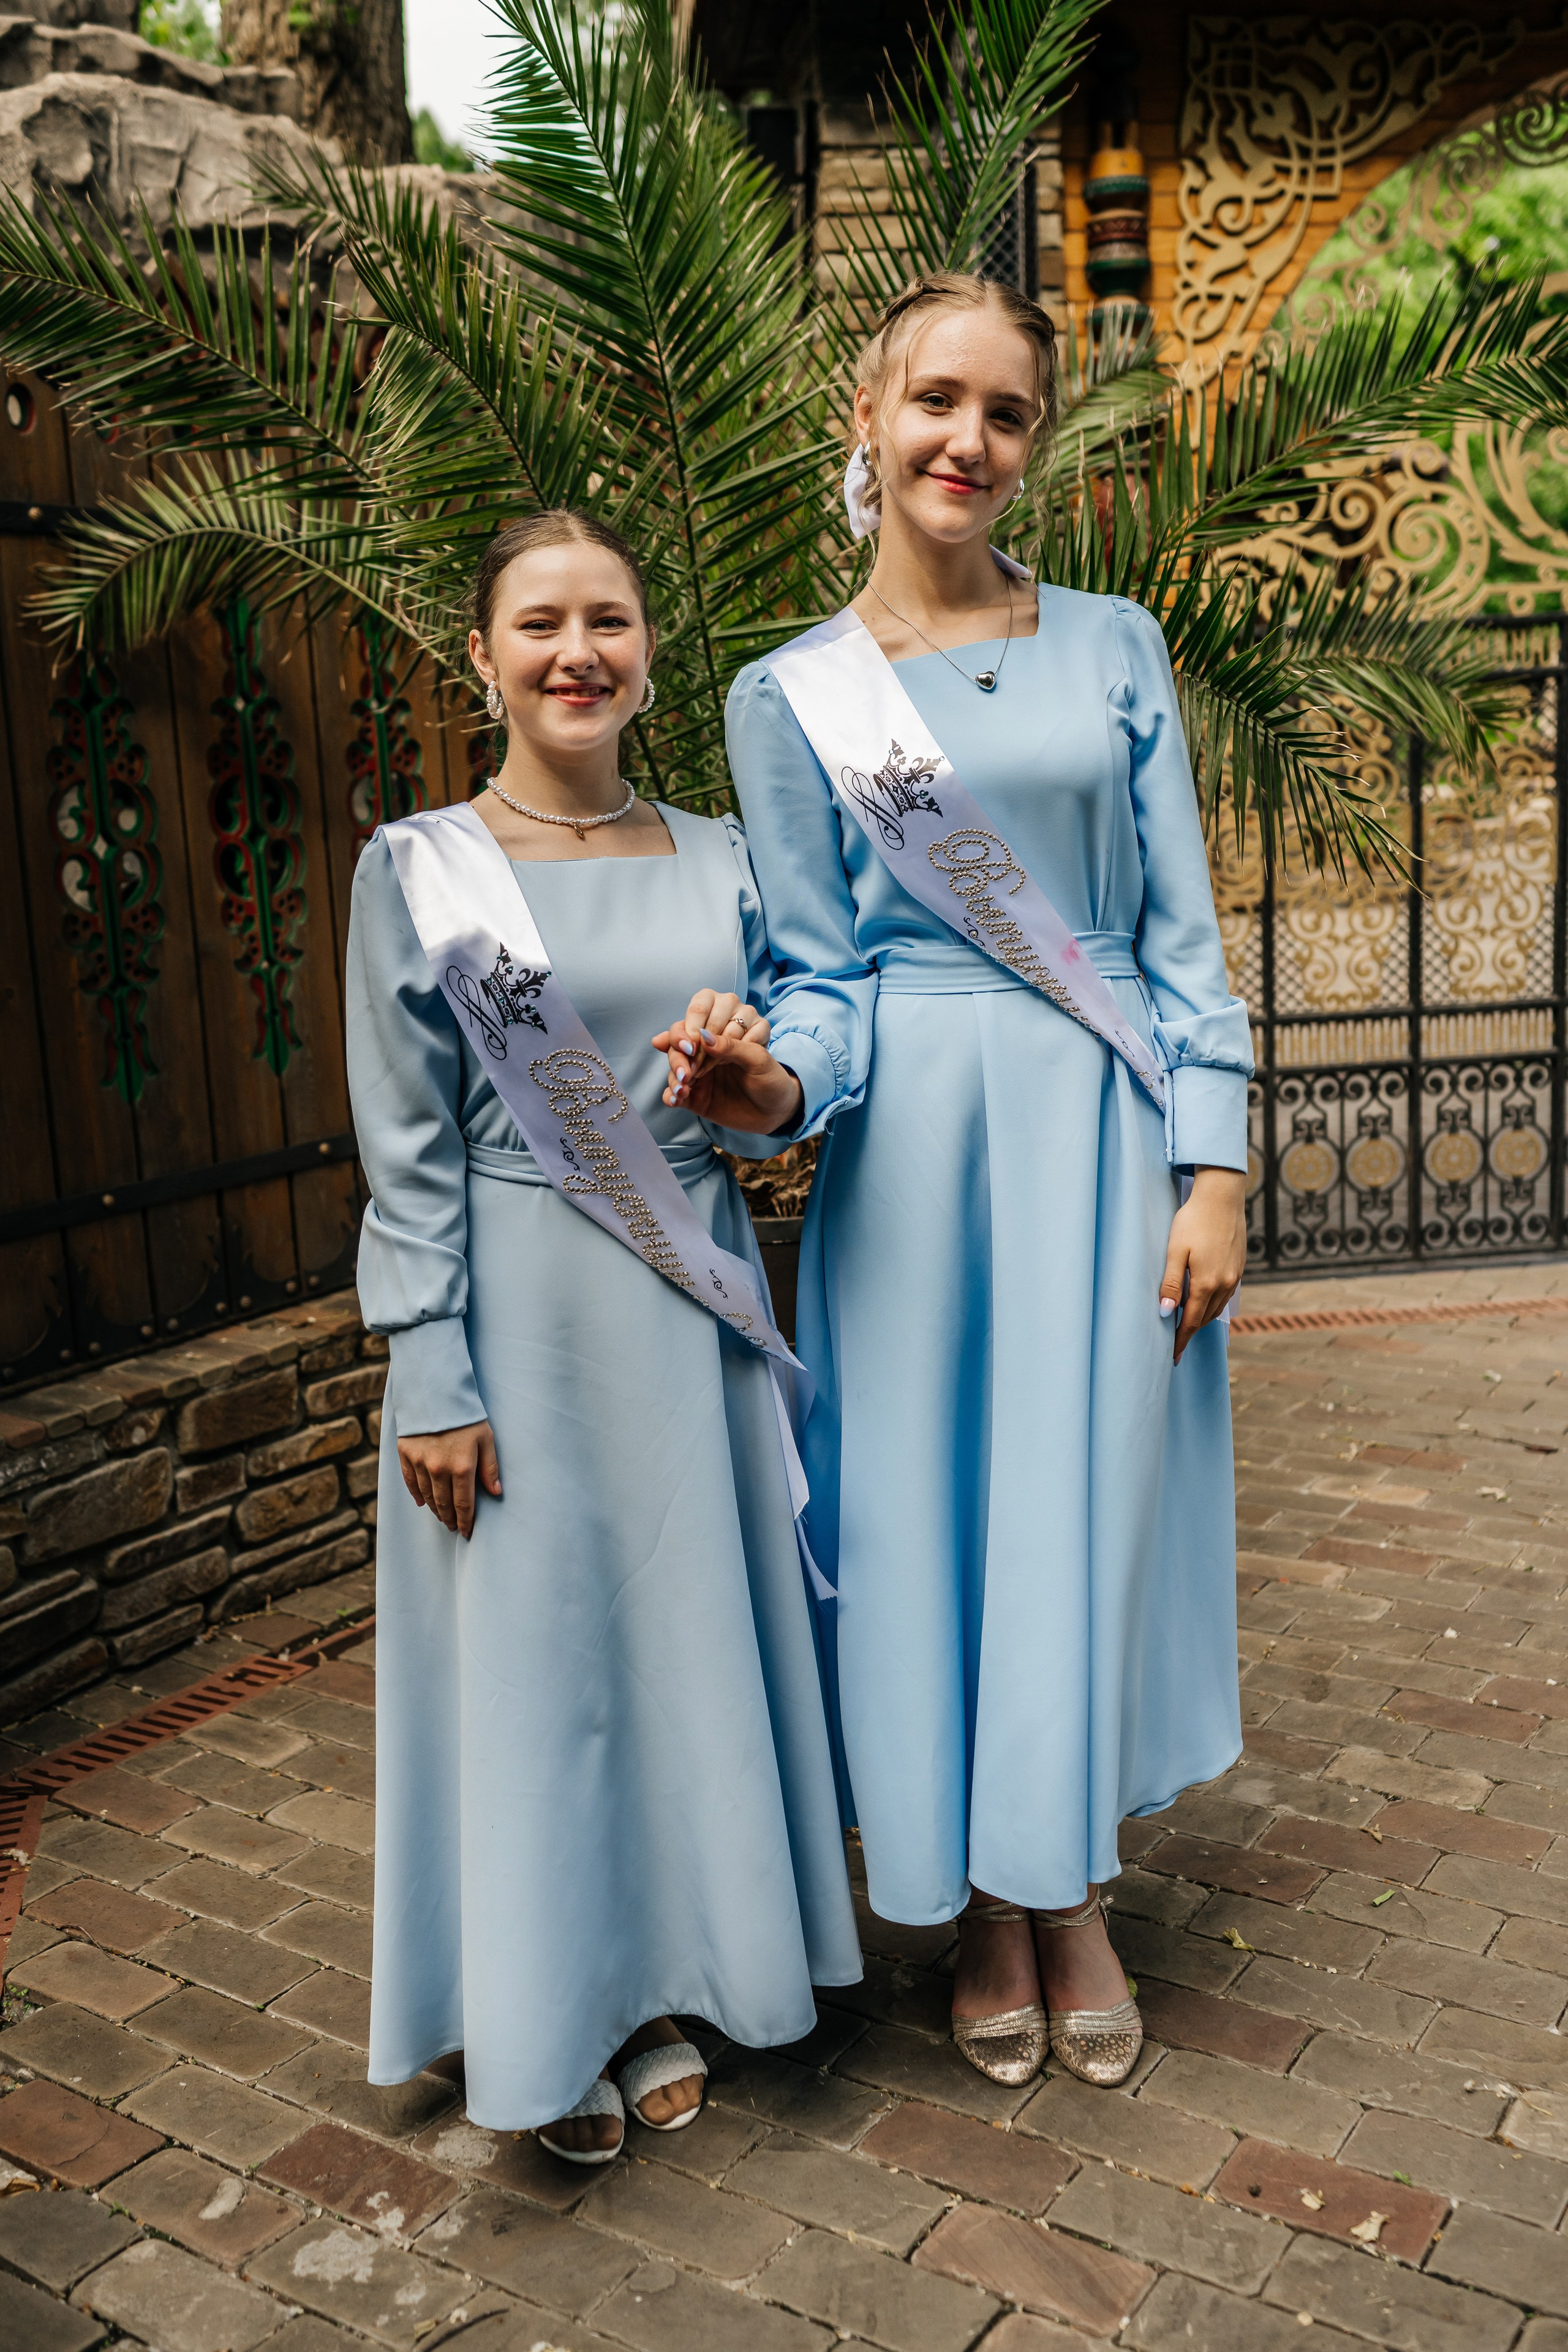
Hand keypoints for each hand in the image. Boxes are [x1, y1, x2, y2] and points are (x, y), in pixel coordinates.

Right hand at [396, 1420, 500, 1538]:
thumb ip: (490, 1467)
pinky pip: (410, 1482)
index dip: (465, 1521)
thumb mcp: (486, 1437)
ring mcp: (420, 1462)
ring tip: (441, 1517)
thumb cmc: (466, 1414)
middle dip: (450, 1519)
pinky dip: (416, 1494)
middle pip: (444, 1503)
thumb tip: (496, 1492)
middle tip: (454, 1528)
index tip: (467, 1532)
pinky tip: (422, 1503)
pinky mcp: (406, 1454)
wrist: (435, 1391)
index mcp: (462, 1467)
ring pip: (426, 1495)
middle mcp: (438, 1469)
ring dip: (435, 1509)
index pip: (463, 1504)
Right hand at [652, 990, 805, 1135]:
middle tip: (690, 1071)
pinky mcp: (693, 1092)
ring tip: (683, 1088)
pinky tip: (674, 1100)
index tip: (695, 1046)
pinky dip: (670, 1095)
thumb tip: (703, 1037)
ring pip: (674, 1059)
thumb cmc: (772, 1080)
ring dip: (675, 1072)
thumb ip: (733, 1046)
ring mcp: (699, 1066)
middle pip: (681, 1035)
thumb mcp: (760, 1060)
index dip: (693, 1024)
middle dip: (682, 1052)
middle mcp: (711, 1042)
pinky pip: (673, 1089)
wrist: (776, 1113)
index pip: (701, 1008)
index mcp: (729, 1023)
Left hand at [1161, 1167, 1246, 1363]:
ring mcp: (1234, 1276)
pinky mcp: (1239, 1267)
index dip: (1181, 1340)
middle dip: (1190, 1331)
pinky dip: (1212, 1304)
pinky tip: (1203, 1301)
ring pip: (1216, 1308)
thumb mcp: (1175, 1251)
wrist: (1222, 1197)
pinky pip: (1225, 1295)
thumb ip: (1171, 1283)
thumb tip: (1165, 1311)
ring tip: (1186, 1325)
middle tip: (1175, 1342)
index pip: (1191, 1321)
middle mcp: (1224, 1284)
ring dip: (1201, 1318)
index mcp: (1206, 1283)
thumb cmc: (1193, 1220)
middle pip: (1204, 1318)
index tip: (1173, 1357)